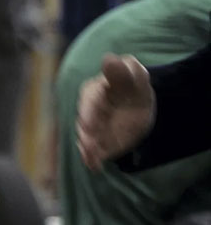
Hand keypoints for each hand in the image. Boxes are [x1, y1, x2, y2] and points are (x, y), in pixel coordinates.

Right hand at [76, 53, 156, 170]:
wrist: (139, 109)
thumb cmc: (134, 89)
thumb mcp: (135, 77)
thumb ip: (121, 71)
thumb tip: (108, 59)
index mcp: (95, 90)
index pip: (89, 100)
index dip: (88, 113)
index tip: (88, 126)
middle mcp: (88, 110)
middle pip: (85, 123)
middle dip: (87, 135)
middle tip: (90, 145)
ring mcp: (90, 128)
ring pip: (85, 138)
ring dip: (88, 149)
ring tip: (93, 159)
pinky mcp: (95, 142)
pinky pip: (89, 151)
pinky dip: (90, 159)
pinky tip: (94, 166)